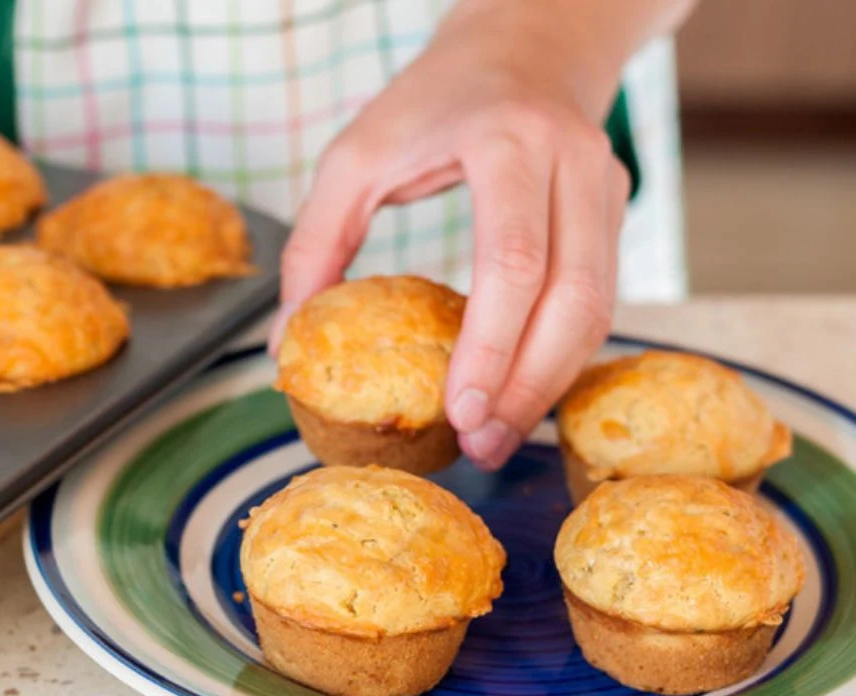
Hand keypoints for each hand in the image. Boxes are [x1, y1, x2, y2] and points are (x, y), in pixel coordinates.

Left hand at [271, 0, 692, 469]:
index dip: (490, 347)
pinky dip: (562, 356)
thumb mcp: (356, 154)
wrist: (527, 43)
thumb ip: (316, 243)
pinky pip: (599, 301)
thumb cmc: (433, 100)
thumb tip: (286, 342)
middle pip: (573, 299)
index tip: (456, 411)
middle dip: (527, 386)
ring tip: (497, 437)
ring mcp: (606, 189)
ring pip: (599, 310)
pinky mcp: (615, 213)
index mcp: (509, 141)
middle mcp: (574, 164)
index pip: (513, 261)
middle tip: (478, 445)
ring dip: (550, 383)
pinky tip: (520, 393)